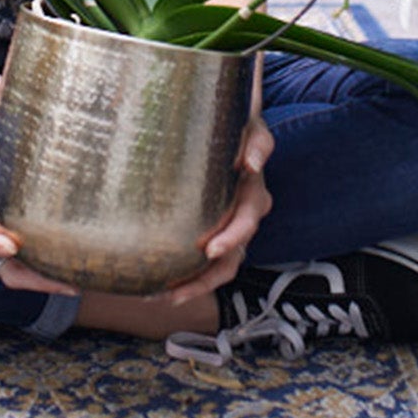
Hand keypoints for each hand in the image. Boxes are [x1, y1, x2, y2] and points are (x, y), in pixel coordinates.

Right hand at [0, 78, 77, 296]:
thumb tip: (3, 80)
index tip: (12, 245)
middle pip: (1, 269)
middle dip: (34, 279)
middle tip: (70, 280)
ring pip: (10, 276)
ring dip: (42, 282)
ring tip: (81, 281)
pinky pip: (16, 267)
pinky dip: (38, 272)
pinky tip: (69, 270)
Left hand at [163, 112, 273, 306]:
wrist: (229, 120)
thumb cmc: (237, 123)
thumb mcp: (251, 126)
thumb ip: (256, 141)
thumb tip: (251, 163)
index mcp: (253, 192)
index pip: (246, 222)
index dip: (231, 239)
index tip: (210, 251)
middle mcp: (244, 215)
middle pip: (232, 256)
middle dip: (206, 277)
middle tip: (176, 291)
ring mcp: (230, 225)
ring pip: (220, 266)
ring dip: (195, 286)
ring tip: (164, 297)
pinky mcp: (216, 229)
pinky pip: (207, 261)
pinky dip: (189, 277)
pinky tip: (161, 286)